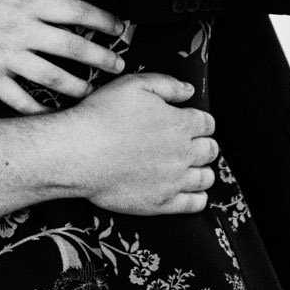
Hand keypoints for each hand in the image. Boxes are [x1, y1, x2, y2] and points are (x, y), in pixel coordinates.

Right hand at [0, 0, 125, 114]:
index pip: (77, 11)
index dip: (104, 21)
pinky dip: (38, 110)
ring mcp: (6, 57)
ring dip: (77, 86)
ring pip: (52, 77)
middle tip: (118, 67)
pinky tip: (51, 114)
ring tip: (91, 92)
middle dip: (101, 58)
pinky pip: (19, 99)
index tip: (120, 29)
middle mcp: (22, 31)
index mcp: (27, 2)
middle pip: (74, 47)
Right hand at [56, 75, 217, 214]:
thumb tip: (189, 90)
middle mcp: (183, 153)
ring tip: (192, 168)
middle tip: (192, 144)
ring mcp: (174, 180)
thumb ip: (167, 85)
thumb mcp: (134, 85)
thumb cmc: (102, 116)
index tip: (193, 123)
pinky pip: (194, 204)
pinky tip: (192, 192)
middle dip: (205, 145)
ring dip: (203, 170)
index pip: (207, 123)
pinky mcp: (161, 202)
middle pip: (210, 150)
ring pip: (205, 177)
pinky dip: (198, 197)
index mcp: (180, 123)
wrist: (78, 153)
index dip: (202, 121)